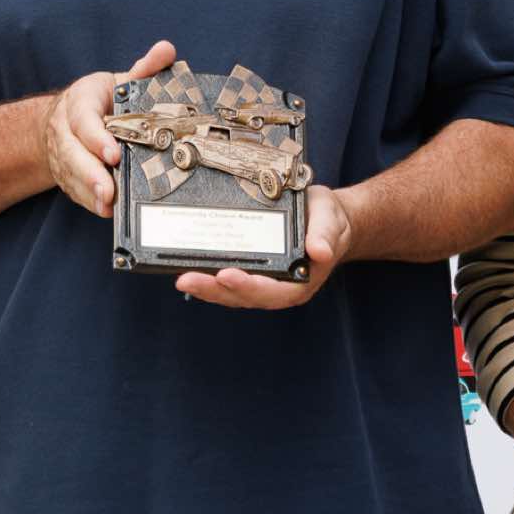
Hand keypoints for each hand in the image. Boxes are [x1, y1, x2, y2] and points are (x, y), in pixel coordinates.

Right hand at [40, 40, 175, 216]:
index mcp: (79, 101)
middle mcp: (64, 129)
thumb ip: (144, 69)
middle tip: (109, 189)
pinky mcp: (66, 174)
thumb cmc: (103, 100)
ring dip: (89, 190)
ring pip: (71, 174)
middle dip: (90, 172)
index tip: (113, 153)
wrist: (67, 117)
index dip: (96, 138)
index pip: (83, 119)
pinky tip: (105, 210)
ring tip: (108, 203)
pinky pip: (74, 190)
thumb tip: (167, 50)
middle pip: (72, 152)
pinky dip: (89, 201)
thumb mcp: (120, 81)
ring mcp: (62, 154)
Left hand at [171, 184, 351, 308]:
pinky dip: (208, 278)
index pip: (272, 291)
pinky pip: (228, 281)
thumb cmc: (328, 219)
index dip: (248, 287)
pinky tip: (188, 270)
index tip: (226, 275)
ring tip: (182, 277)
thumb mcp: (331, 221)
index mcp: (301, 281)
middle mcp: (279, 287)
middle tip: (188, 279)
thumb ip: (326, 235)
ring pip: (232, 292)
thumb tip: (320, 252)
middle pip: (244, 296)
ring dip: (206, 288)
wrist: (326, 218)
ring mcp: (264, 282)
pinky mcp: (252, 272)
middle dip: (215, 290)